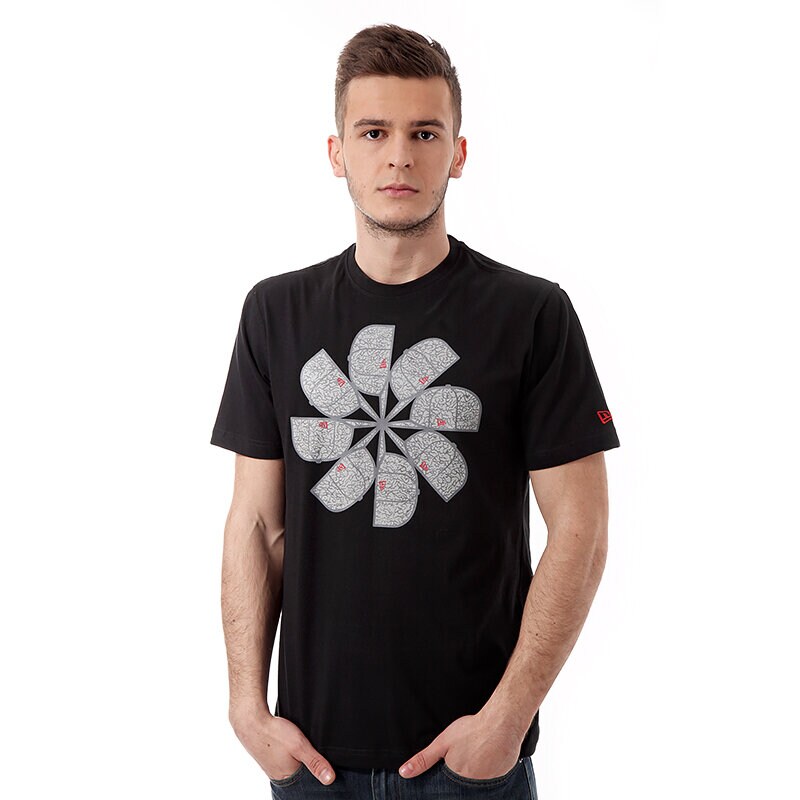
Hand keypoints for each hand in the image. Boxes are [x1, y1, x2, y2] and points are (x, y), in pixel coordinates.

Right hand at [229, 706, 335, 785]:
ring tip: (300, 749)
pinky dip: (289, 754)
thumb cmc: (274, 733)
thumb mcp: (299, 746)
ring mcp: (272, 766)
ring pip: (291, 765)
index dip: (316, 772)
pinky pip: (283, 758)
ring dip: (298, 759)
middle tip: (309, 752)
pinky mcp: (268, 756)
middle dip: (307, 766)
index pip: (307, 782)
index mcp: (287, 777)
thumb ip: (315, 762)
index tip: (322, 763)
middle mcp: (278, 775)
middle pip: (299, 773)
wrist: (250, 720)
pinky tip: (289, 746)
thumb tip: (330, 780)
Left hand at [398, 710, 522, 779]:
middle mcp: (473, 787)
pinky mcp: (501, 780)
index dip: (446, 784)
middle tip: (466, 758)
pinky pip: (491, 782)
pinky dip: (487, 774)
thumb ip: (423, 760)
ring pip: (476, 786)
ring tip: (476, 758)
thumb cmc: (471, 730)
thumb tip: (404, 773)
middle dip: (460, 778)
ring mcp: (489, 785)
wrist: (502, 722)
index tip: (451, 767)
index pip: (447, 791)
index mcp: (456, 778)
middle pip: (462, 789)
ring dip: (474, 776)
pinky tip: (487, 759)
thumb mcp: (443, 742)